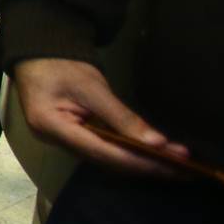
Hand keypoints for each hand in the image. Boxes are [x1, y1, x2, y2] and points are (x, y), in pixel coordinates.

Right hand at [12, 57, 194, 176]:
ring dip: (142, 162)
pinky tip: (152, 153)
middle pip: (107, 161)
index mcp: (53, 127)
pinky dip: (129, 153)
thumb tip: (158, 143)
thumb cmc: (61, 64)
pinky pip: (104, 151)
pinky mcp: (72, 137)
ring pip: (107, 159)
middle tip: (185, 169)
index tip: (174, 164)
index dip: (140, 161)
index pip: (104, 153)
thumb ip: (123, 117)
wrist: (37, 54)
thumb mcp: (93, 87)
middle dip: (147, 166)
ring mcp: (62, 142)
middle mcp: (55, 141)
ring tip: (177, 163)